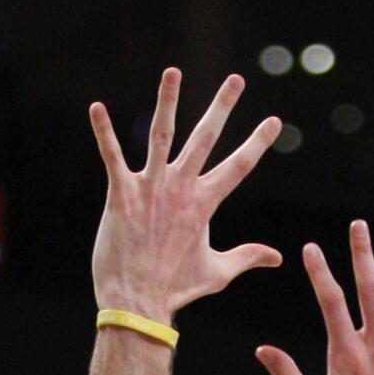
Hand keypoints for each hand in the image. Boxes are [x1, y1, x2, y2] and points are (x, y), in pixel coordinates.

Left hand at [88, 68, 281, 324]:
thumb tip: (278, 257)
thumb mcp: (217, 272)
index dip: (257, 144)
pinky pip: (112, 156)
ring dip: (167, 101)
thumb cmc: (176, 289)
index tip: (274, 122)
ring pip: (161, 134)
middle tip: (237, 80)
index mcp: (203, 204)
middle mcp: (180, 189)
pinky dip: (104, 132)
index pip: (237, 167)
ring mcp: (151, 189)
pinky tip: (96, 108)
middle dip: (222, 108)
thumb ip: (247, 257)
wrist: (137, 303)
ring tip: (173, 71)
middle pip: (205, 139)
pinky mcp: (122, 195)